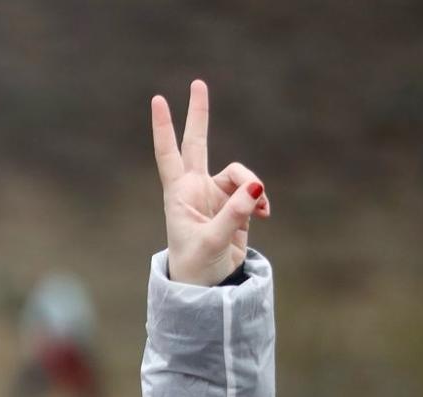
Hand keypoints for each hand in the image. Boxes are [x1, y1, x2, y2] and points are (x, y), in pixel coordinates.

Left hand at [151, 80, 270, 286]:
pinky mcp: (235, 206)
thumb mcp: (213, 242)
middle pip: (197, 143)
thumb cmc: (197, 267)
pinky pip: (253, 192)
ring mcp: (216, 195)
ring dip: (253, 187)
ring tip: (259, 210)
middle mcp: (196, 189)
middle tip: (197, 83)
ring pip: (241, 174)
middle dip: (198, 115)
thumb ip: (233, 215)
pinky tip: (264, 214)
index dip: (164, 127)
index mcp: (179, 194)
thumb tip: (256, 189)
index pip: (169, 153)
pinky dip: (260, 200)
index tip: (158, 99)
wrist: (208, 287)